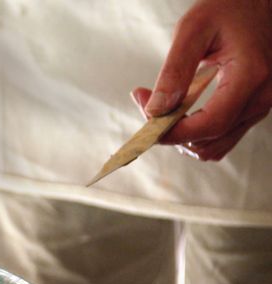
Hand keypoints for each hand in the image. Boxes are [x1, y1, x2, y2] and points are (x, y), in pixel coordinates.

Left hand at [131, 0, 271, 160]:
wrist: (256, 5)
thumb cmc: (228, 9)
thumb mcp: (193, 30)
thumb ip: (174, 70)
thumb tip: (155, 108)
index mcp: (250, 77)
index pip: (210, 125)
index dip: (173, 132)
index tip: (146, 119)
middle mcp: (260, 98)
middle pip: (210, 141)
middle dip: (172, 133)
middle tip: (147, 104)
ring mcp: (260, 106)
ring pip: (215, 146)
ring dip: (183, 137)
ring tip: (163, 109)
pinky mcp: (252, 108)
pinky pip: (222, 136)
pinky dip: (196, 133)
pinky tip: (180, 111)